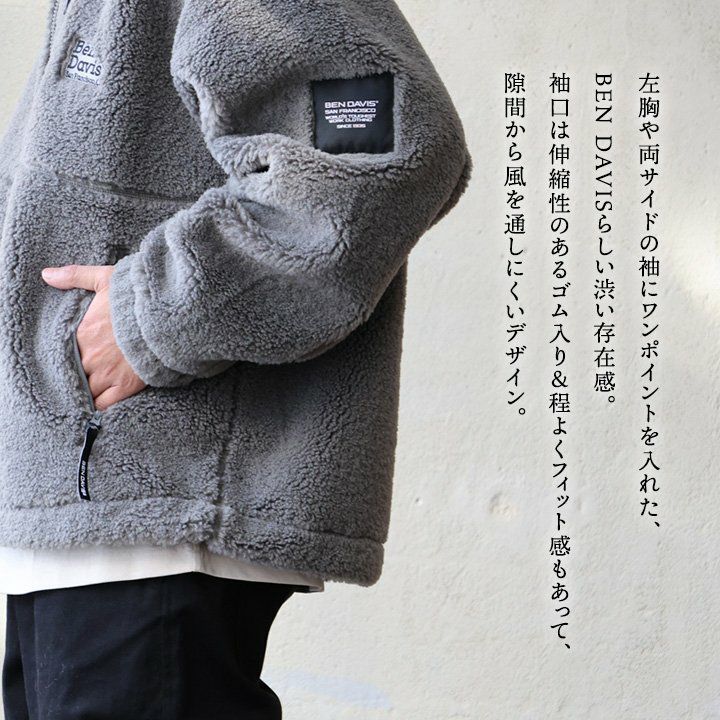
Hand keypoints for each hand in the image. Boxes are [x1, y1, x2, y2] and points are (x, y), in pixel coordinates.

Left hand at [41, 264, 147, 410]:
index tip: (76, 355)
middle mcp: (89, 357)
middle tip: (85, 373)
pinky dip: (99, 406)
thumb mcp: (106, 279)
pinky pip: (102, 405)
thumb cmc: (138, 298)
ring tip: (91, 389)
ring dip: (87, 391)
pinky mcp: (124, 387)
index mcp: (82, 333)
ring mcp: (106, 374)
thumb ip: (75, 276)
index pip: (64, 351)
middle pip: (74, 373)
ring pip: (86, 391)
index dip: (70, 355)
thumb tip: (46, 274)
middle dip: (79, 374)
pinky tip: (99, 403)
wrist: (169, 318)